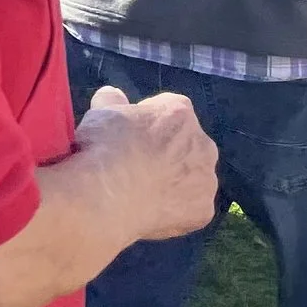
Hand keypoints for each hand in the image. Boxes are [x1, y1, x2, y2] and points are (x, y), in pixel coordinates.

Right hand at [79, 84, 219, 244]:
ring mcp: (206, 182)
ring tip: (141, 191)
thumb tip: (113, 95)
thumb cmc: (103, 147)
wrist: (105, 198)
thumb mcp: (100, 112)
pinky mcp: (203, 212)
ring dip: (174, 180)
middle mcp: (203, 145)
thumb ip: (112, 100)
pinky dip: (173, 208)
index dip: (147, 120)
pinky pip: (188, 207)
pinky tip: (149, 210)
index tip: (129, 133)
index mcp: (179, 114)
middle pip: (188, 144)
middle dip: (168, 151)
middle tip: (137, 163)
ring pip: (192, 177)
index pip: (168, 109)